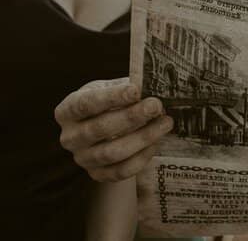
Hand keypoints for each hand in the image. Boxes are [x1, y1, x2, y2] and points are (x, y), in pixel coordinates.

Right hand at [54, 78, 172, 181]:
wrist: (109, 125)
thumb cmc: (113, 101)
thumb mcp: (114, 88)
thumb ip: (129, 88)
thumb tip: (151, 88)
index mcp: (67, 110)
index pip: (86, 103)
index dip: (111, 97)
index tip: (135, 90)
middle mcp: (69, 137)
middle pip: (99, 129)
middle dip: (131, 117)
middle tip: (156, 106)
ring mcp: (82, 158)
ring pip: (111, 153)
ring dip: (142, 137)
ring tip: (165, 122)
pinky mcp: (97, 174)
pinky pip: (120, 171)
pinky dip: (141, 157)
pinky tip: (156, 142)